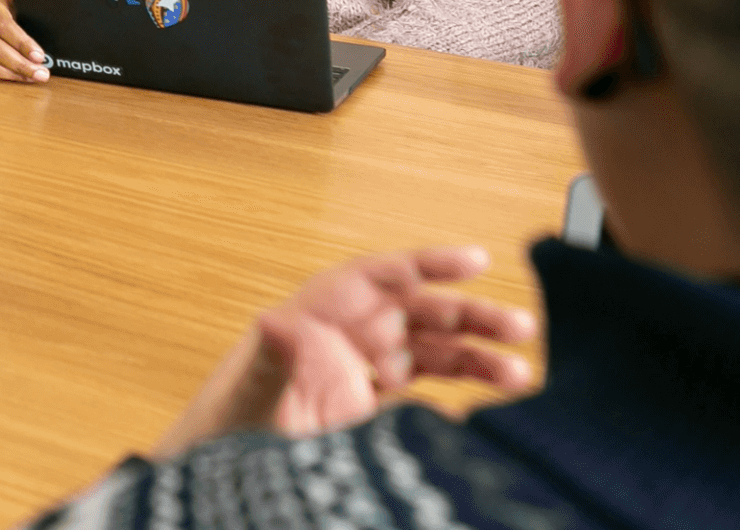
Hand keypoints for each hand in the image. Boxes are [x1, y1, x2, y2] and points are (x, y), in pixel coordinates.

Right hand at [0, 0, 48, 81]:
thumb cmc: (17, 3)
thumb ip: (37, 11)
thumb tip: (58, 30)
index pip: (3, 25)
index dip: (22, 43)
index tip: (40, 56)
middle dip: (20, 64)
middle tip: (41, 73)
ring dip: (8, 74)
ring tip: (30, 77)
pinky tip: (10, 78)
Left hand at [152, 246, 535, 458]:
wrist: (217, 477)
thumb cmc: (224, 428)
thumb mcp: (248, 395)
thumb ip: (270, 360)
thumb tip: (277, 321)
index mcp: (313, 318)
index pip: (377, 277)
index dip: (426, 264)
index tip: (474, 261)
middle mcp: (340, 337)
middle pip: (415, 311)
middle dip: (468, 315)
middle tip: (519, 326)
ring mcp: (356, 372)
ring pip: (428, 350)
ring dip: (475, 357)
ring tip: (522, 372)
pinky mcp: (365, 409)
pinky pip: (421, 389)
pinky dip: (457, 393)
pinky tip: (492, 405)